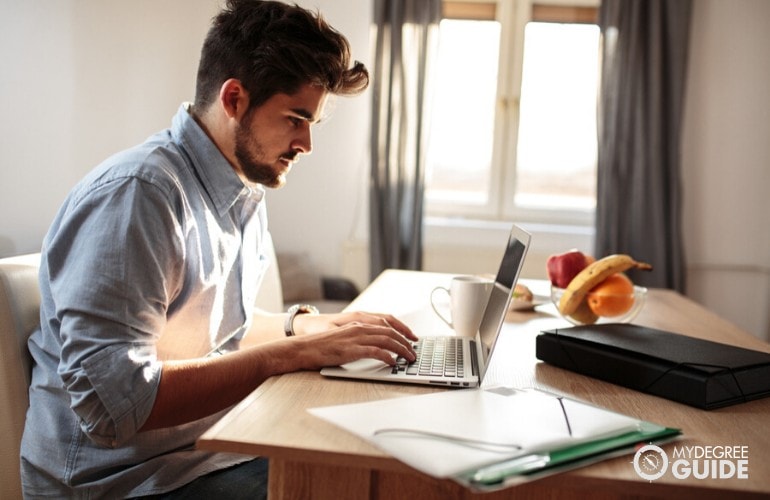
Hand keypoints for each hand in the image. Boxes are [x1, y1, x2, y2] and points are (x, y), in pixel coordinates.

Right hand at [291, 311, 417, 368]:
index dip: (402, 331)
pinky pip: (376, 352)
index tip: (411, 339)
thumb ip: (358, 340)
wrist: (304, 348)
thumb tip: (374, 349)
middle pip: (390, 332)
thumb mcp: (344, 339)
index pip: (387, 324)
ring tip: (409, 358)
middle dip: (406, 342)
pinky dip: (388, 356)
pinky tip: (393, 363)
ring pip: (387, 340)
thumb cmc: (321, 346)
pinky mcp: (353, 349)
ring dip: (401, 350)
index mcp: (358, 324)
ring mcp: (356, 338)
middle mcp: (359, 327)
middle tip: (414, 351)